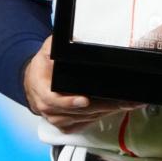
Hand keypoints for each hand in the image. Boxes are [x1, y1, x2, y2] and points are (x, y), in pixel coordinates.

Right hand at [21, 37, 142, 129]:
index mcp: (41, 89)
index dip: (69, 102)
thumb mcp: (47, 50)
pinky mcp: (65, 124)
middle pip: (77, 112)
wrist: (34, 80)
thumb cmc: (43, 65)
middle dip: (103, 107)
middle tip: (125, 101)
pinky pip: (84, 124)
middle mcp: (47, 107)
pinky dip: (100, 117)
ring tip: (127, 103)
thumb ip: (57, 44)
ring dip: (106, 112)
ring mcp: (56, 117)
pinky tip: (114, 109)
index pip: (53, 100)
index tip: (84, 100)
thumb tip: (73, 36)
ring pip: (84, 119)